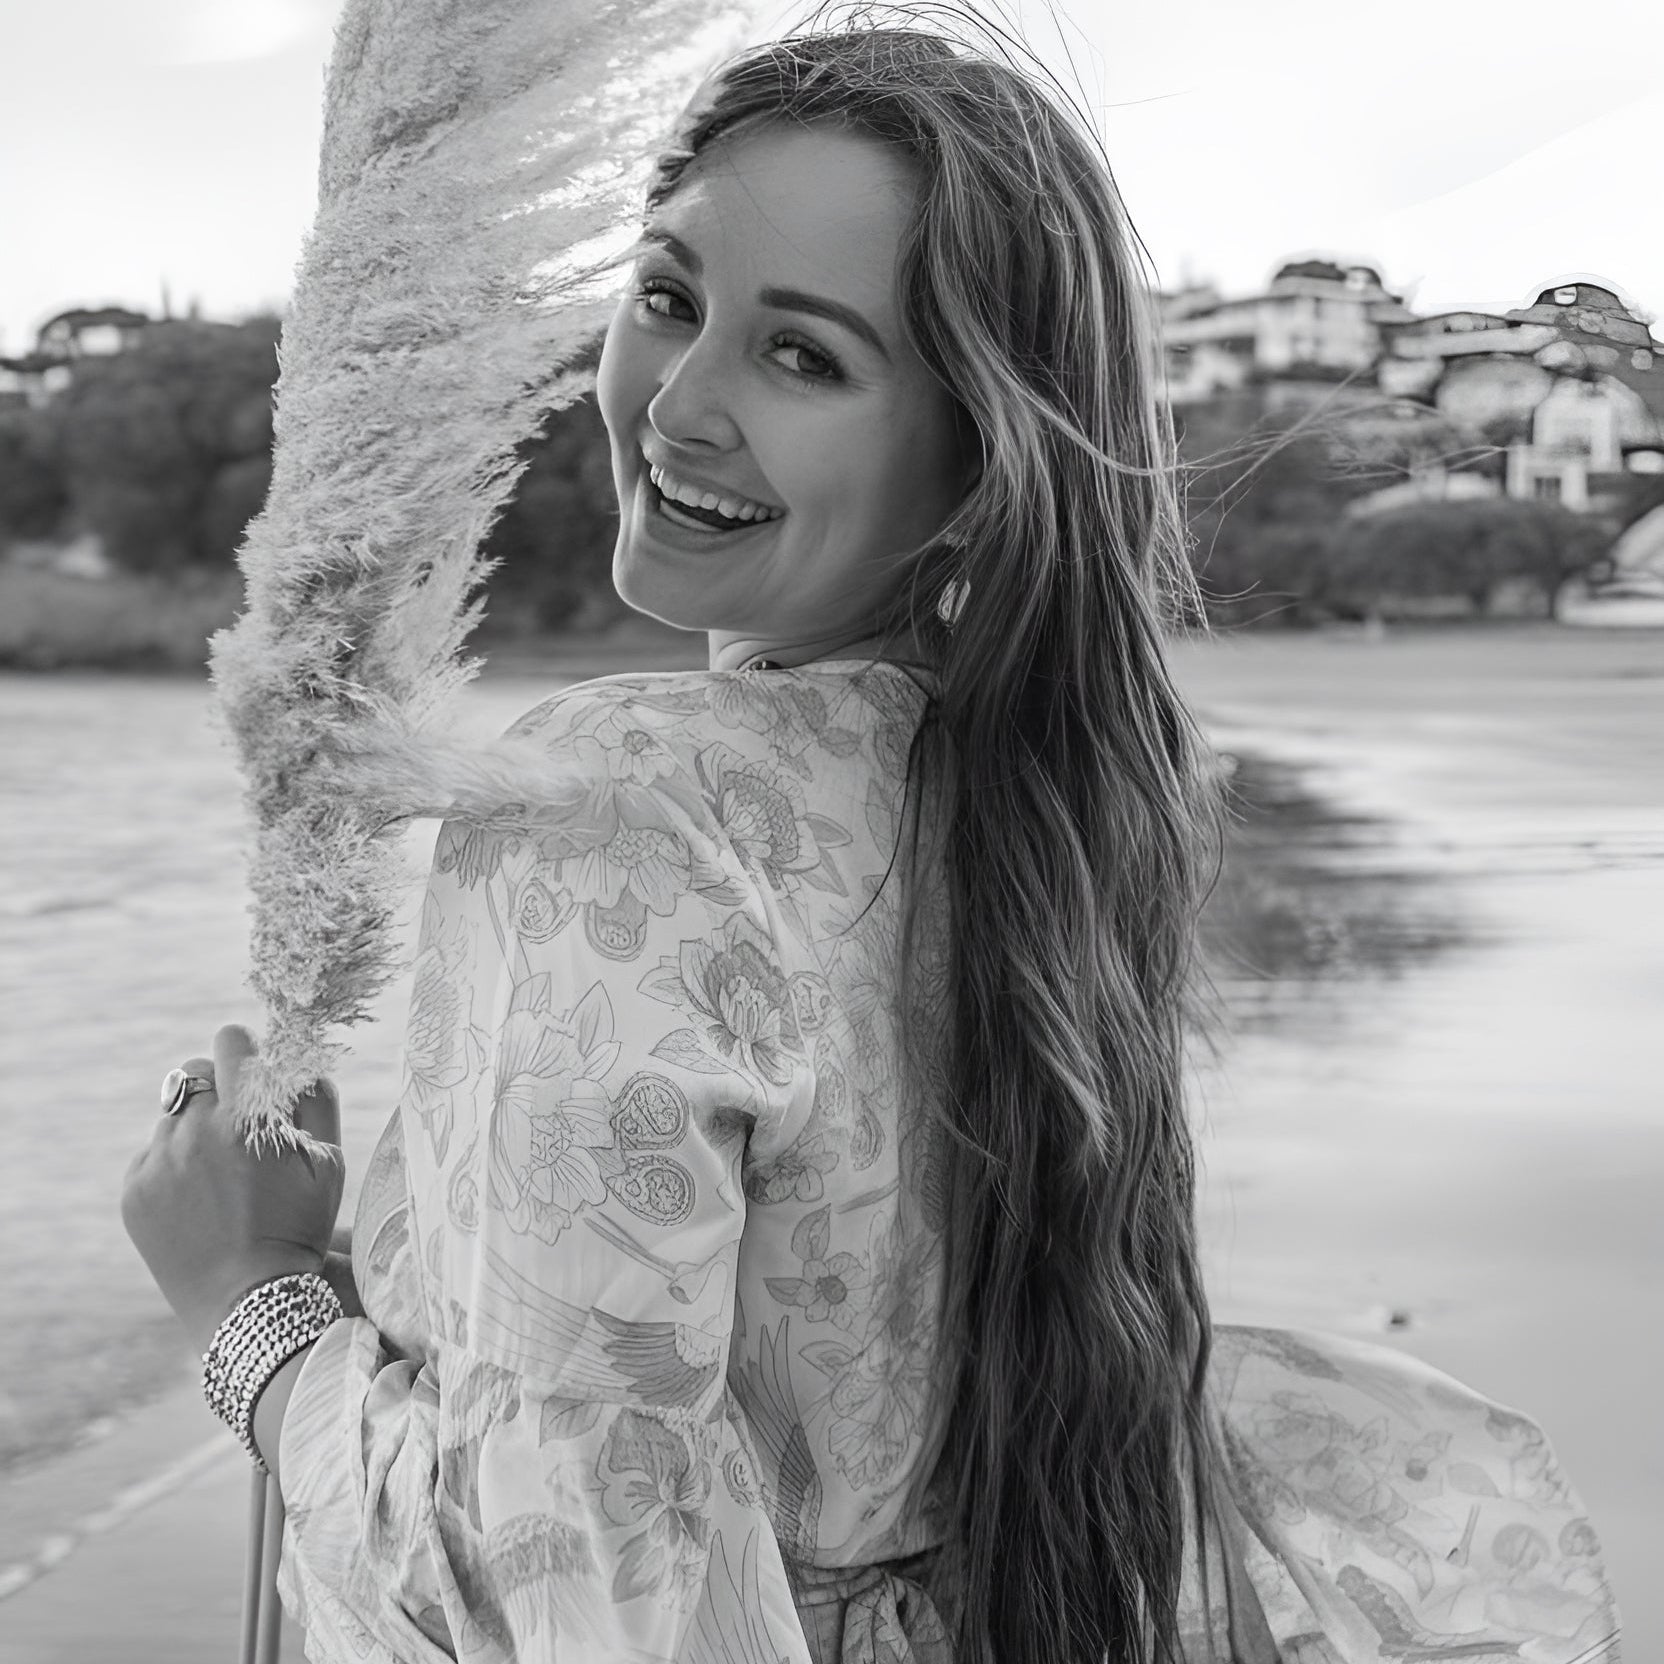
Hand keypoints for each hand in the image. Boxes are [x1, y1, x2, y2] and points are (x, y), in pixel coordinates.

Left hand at [121, 1024, 345, 1352]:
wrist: (247, 1303)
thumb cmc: (298, 1228)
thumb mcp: (328, 1162)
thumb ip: (315, 1097)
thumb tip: (294, 1056)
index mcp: (245, 1119)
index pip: (230, 1042)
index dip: (245, 1051)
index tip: (254, 1070)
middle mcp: (193, 1133)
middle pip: (193, 1072)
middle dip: (217, 1087)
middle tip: (238, 1124)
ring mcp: (156, 1164)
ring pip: (171, 1116)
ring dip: (195, 1129)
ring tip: (221, 1175)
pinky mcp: (133, 1191)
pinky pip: (152, 1156)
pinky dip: (174, 1166)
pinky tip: (199, 1200)